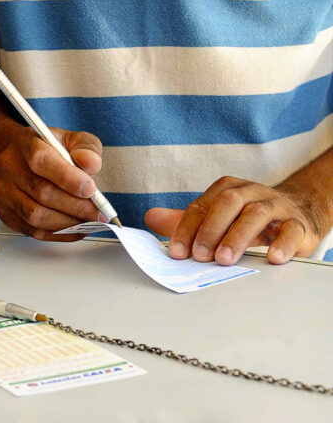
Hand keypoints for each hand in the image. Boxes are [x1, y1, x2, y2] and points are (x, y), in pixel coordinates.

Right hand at [0, 126, 104, 240]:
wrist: (20, 157)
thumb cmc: (49, 149)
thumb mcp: (72, 139)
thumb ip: (86, 148)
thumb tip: (91, 164)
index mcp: (25, 143)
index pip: (41, 161)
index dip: (67, 178)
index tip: (91, 190)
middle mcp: (9, 167)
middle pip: (41, 193)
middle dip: (75, 206)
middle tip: (98, 213)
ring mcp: (4, 192)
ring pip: (35, 216)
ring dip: (67, 223)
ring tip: (89, 222)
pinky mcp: (5, 212)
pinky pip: (32, 231)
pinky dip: (58, 234)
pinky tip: (76, 229)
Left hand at [145, 176, 330, 264]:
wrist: (294, 213)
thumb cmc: (246, 218)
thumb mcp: (214, 217)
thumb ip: (184, 220)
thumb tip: (151, 217)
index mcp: (226, 189)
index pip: (201, 206)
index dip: (186, 229)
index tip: (177, 251)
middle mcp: (250, 192)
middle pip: (228, 203)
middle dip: (211, 229)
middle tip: (200, 255)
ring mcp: (275, 205)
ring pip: (257, 214)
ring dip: (238, 237)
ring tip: (225, 259)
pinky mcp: (298, 223)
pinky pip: (291, 230)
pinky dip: (281, 243)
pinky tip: (272, 257)